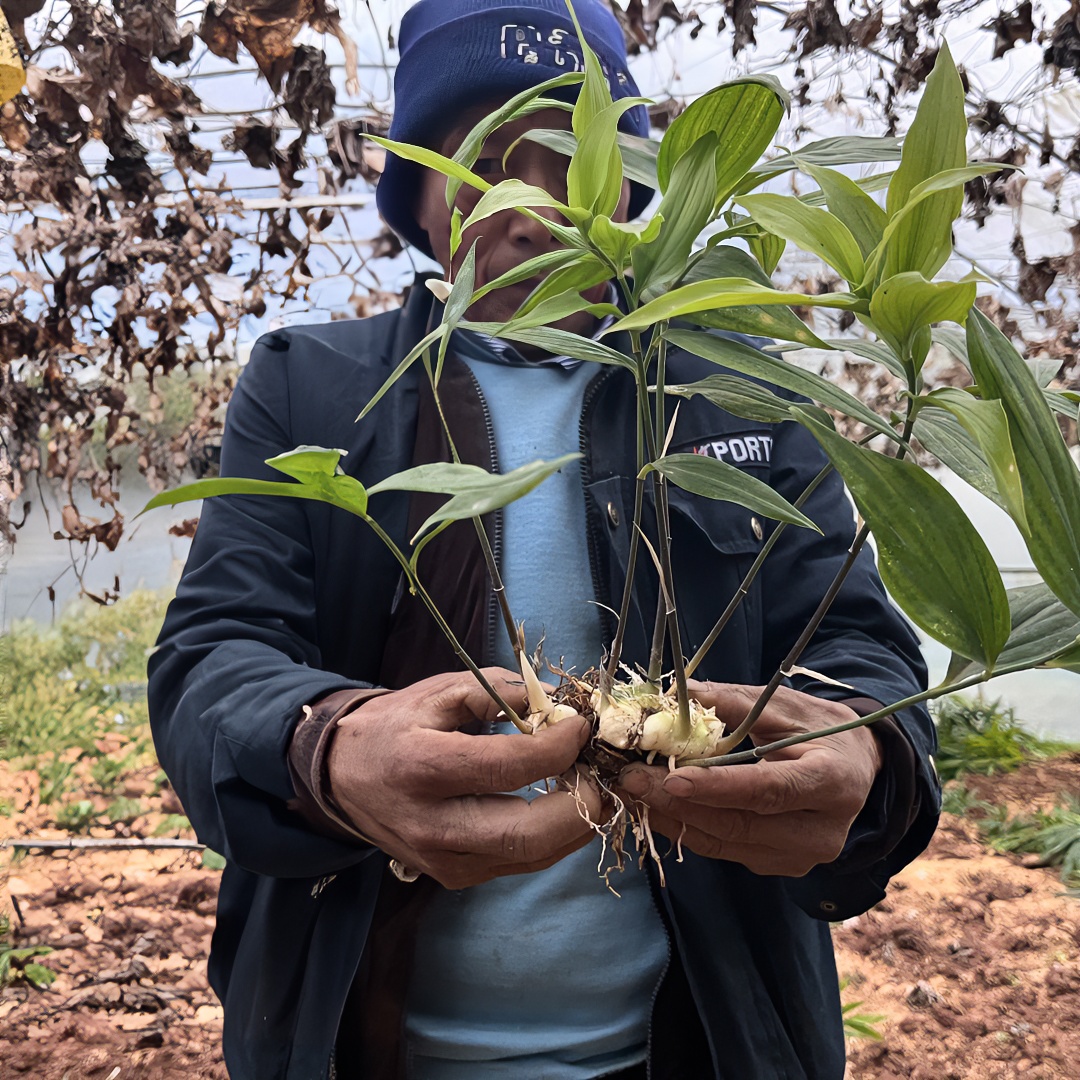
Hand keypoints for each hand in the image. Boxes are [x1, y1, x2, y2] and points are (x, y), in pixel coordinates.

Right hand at [327, 669, 601, 888]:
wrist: (340, 777)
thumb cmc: (395, 727)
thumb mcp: (437, 692)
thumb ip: (495, 691)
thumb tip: (554, 702)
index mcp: (423, 768)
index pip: (506, 767)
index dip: (556, 748)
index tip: (582, 726)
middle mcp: (432, 825)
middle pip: (525, 834)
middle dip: (581, 806)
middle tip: (602, 773)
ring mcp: (443, 861)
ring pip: (530, 857)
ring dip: (576, 825)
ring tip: (592, 787)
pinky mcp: (454, 877)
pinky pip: (518, 863)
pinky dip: (554, 838)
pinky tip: (565, 806)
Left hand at [616, 683, 882, 876]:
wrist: (855, 769)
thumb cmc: (818, 729)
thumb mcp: (784, 705)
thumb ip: (732, 703)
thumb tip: (677, 692)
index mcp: (831, 781)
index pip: (768, 790)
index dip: (718, 787)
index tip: (672, 778)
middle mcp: (821, 830)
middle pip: (740, 822)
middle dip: (677, 802)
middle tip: (629, 778)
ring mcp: (800, 856)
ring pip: (726, 842)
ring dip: (672, 817)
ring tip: (631, 791)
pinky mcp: (780, 866)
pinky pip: (725, 850)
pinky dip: (686, 828)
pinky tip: (655, 807)